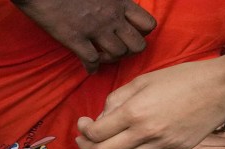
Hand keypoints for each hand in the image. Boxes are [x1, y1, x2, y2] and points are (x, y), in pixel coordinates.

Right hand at [12, 0, 155, 72]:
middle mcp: (111, 17)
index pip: (148, 24)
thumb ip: (111, 0)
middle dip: (129, 51)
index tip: (129, 33)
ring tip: (101, 55)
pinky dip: (91, 67)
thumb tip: (116, 8)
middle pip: (138, 46)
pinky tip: (88, 67)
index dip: (142, 33)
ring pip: (118, 55)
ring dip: (111, 59)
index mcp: (119, 2)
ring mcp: (95, 29)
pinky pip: (92, 61)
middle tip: (117, 49)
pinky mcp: (76, 39)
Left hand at [75, 57, 224, 148]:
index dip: (85, 131)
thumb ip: (118, 99)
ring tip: (112, 141)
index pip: (97, 133)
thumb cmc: (182, 78)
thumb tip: (103, 117)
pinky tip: (138, 146)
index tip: (83, 124)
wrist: (220, 87)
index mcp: (134, 112)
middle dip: (91, 147)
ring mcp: (163, 145)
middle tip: (86, 139)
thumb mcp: (143, 80)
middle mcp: (146, 133)